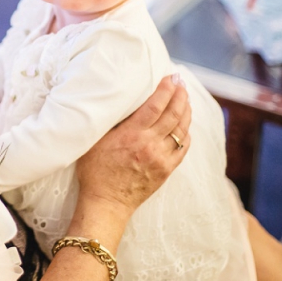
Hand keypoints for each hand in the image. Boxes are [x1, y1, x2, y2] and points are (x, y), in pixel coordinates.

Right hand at [76, 74, 190, 218]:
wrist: (106, 202)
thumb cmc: (95, 171)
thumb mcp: (95, 141)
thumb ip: (111, 122)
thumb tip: (120, 102)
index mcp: (132, 135)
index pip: (156, 105)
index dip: (166, 89)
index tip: (170, 78)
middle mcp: (150, 145)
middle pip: (173, 114)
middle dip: (180, 95)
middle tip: (181, 82)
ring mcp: (161, 158)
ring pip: (182, 129)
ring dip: (186, 111)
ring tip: (185, 99)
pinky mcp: (166, 170)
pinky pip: (183, 147)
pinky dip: (186, 133)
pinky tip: (185, 125)